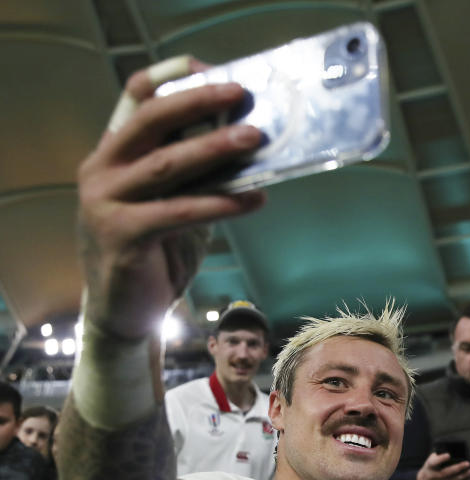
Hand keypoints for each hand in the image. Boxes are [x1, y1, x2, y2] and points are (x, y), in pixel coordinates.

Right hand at [77, 57, 265, 339]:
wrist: (124, 311)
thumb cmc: (154, 252)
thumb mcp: (173, 202)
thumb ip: (195, 173)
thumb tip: (247, 141)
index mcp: (113, 154)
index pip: (135, 101)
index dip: (170, 80)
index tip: (209, 67)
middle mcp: (101, 170)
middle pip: (151, 120)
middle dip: (198, 102)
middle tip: (241, 93)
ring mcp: (106, 201)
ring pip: (167, 164)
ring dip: (215, 149)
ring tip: (256, 138)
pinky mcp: (122, 235)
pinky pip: (180, 211)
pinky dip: (221, 203)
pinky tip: (254, 198)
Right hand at [415, 452, 469, 479]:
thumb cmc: (430, 469)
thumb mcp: (431, 460)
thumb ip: (439, 456)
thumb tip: (452, 452)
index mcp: (429, 466)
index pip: (434, 462)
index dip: (441, 459)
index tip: (448, 455)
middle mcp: (432, 476)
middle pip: (445, 473)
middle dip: (458, 468)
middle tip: (467, 464)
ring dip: (462, 476)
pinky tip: (468, 478)